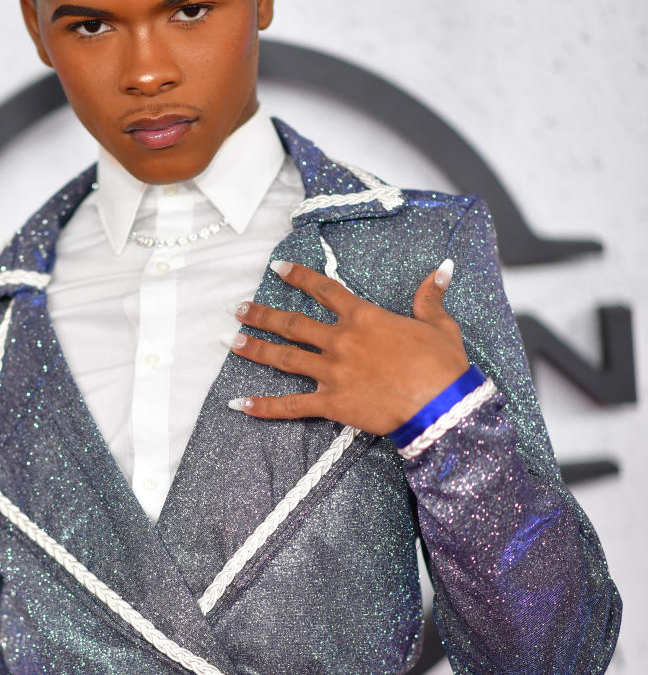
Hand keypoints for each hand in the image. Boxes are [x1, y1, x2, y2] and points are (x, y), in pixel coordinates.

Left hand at [226, 258, 469, 434]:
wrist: (441, 404)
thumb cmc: (442, 365)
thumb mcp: (439, 325)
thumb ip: (430, 298)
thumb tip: (442, 270)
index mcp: (364, 318)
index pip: (325, 290)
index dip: (300, 276)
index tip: (278, 268)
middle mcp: (341, 341)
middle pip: (293, 324)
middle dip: (263, 315)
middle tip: (239, 310)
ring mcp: (333, 372)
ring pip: (285, 358)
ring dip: (257, 349)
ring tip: (233, 342)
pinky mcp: (332, 403)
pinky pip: (291, 406)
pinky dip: (264, 406)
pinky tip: (239, 404)